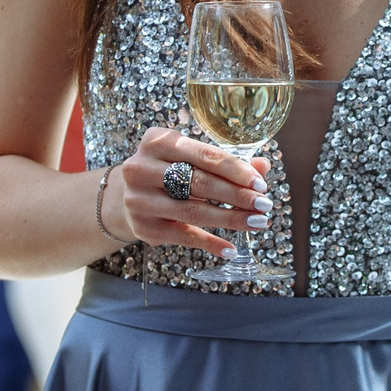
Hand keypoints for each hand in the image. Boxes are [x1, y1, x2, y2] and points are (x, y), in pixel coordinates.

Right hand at [111, 127, 272, 258]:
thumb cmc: (168, 172)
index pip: (205, 155)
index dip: (236, 170)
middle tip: (264, 205)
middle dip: (238, 195)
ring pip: (194, 211)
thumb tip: (263, 166)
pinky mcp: (143, 226)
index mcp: (158, 141)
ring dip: (230, 218)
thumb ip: (226, 163)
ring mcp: (139, 198)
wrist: (126, 196)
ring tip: (256, 222)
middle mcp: (142, 167)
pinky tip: (231, 248)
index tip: (260, 184)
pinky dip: (211, 243)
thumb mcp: (191, 159)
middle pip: (200, 183)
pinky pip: (184, 236)